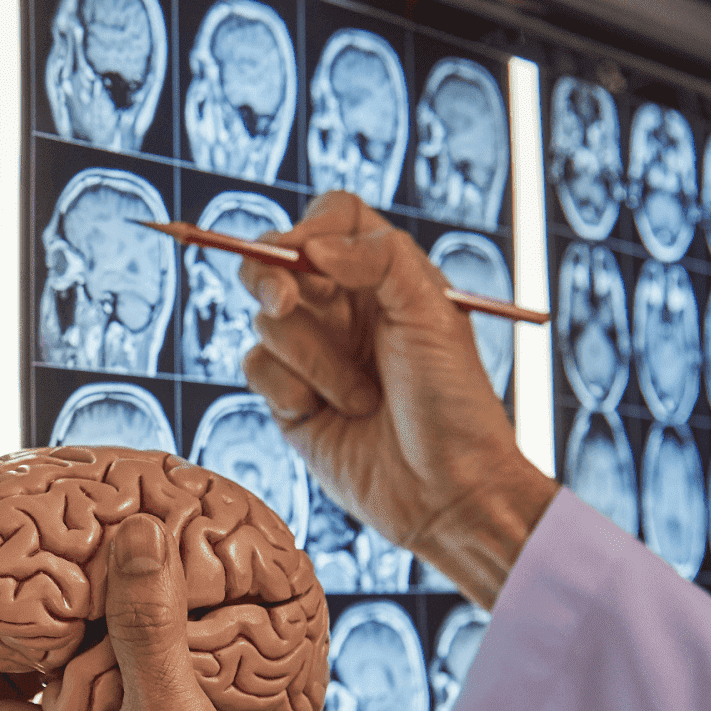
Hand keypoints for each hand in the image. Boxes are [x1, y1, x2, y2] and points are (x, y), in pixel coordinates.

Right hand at [237, 191, 557, 607]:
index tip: (308, 254)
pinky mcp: (288, 397)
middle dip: (272, 278)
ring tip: (361, 396)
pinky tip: (328, 414)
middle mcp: (344, 308)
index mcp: (385, 276)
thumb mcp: (434, 314)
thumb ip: (379, 259)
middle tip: (288, 302)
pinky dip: (291, 389)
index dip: (309, 226)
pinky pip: (256, 368)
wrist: (446, 492)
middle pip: (275, 261)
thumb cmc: (454, 403)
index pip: (331, 218)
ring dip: (313, 359)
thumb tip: (312, 246)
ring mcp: (312, 352)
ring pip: (266, 321)